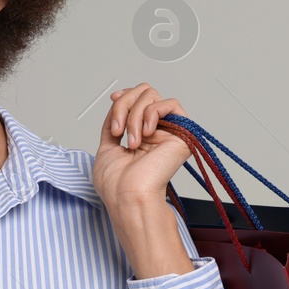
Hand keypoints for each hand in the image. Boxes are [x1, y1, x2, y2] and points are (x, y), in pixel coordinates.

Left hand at [92, 83, 189, 212]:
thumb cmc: (115, 184)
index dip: (125, 95)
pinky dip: (152, 113)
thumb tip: (117, 99)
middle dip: (124, 105)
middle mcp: (155, 131)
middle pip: (143, 92)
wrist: (126, 196)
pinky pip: (170, 104)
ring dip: (134, 116)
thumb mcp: (107, 146)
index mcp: (140, 135)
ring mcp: (168, 131)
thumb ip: (114, 122)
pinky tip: (147, 133)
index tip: (113, 99)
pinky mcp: (182, 134)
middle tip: (118, 131)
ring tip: (132, 141)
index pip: (137, 99)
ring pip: (152, 96)